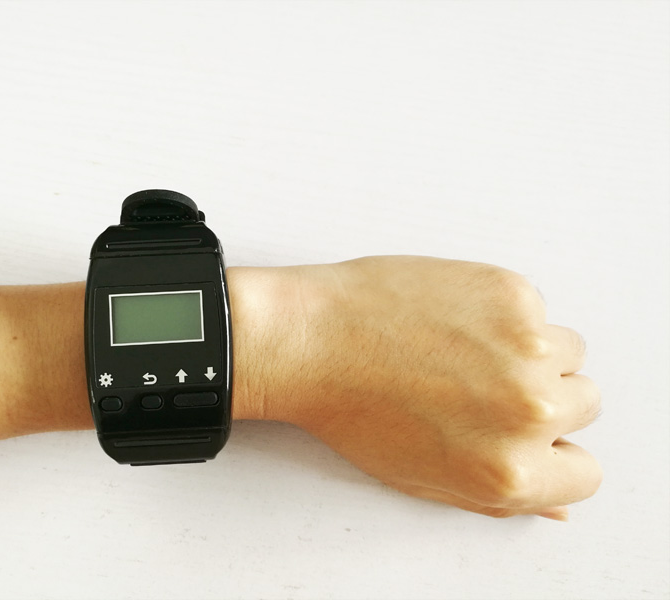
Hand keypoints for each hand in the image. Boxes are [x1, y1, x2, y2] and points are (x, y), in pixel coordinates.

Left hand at [230, 256, 601, 518]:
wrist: (308, 340)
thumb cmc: (351, 409)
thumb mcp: (425, 477)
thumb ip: (501, 497)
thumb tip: (556, 506)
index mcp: (509, 471)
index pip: (584, 474)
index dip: (550, 453)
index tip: (523, 434)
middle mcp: (528, 411)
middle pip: (583, 404)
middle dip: (540, 398)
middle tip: (477, 386)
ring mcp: (526, 346)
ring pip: (565, 351)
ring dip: (527, 352)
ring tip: (460, 350)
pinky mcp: (511, 292)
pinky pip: (533, 307)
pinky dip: (500, 312)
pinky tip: (447, 319)